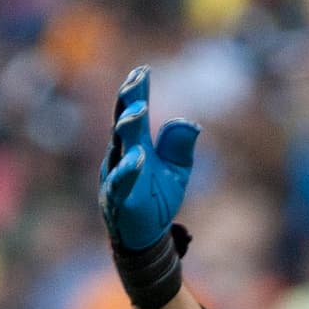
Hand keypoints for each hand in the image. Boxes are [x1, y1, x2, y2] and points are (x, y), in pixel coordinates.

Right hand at [99, 65, 199, 252]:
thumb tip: (191, 123)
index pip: (134, 112)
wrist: (147, 238)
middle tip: (135, 81)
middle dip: (128, 102)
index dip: (137, 92)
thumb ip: (180, 148)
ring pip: (119, 149)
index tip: (143, 70)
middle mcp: (122, 156)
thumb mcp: (176, 172)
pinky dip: (129, 170)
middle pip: (122, 124)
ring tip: (139, 112)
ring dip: (127, 129)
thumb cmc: (158, 200)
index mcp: (136, 145)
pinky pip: (121, 182)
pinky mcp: (117, 200)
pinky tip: (140, 156)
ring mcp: (116, 176)